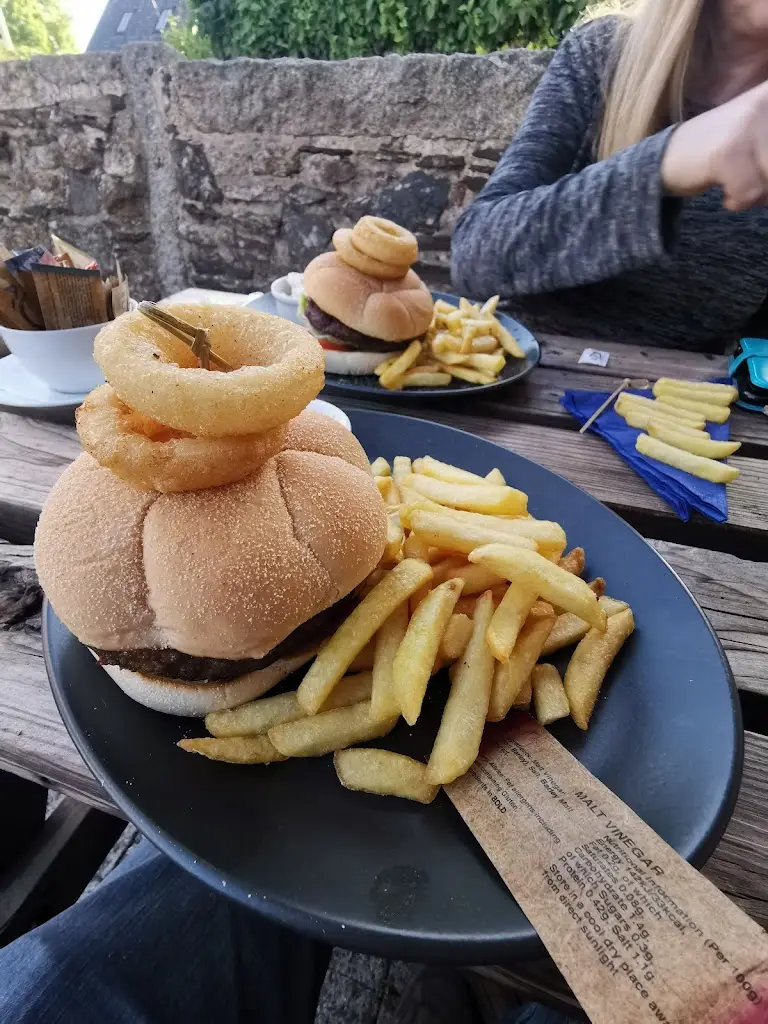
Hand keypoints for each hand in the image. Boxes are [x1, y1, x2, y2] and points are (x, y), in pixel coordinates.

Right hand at [661, 79, 767, 210]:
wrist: (669, 158)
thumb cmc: (726, 152)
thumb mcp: (764, 138)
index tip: (760, 169)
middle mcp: (766, 101)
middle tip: (756, 183)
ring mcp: (748, 124)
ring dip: (762, 193)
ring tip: (744, 187)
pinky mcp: (728, 152)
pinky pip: (752, 190)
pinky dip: (740, 201)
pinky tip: (726, 192)